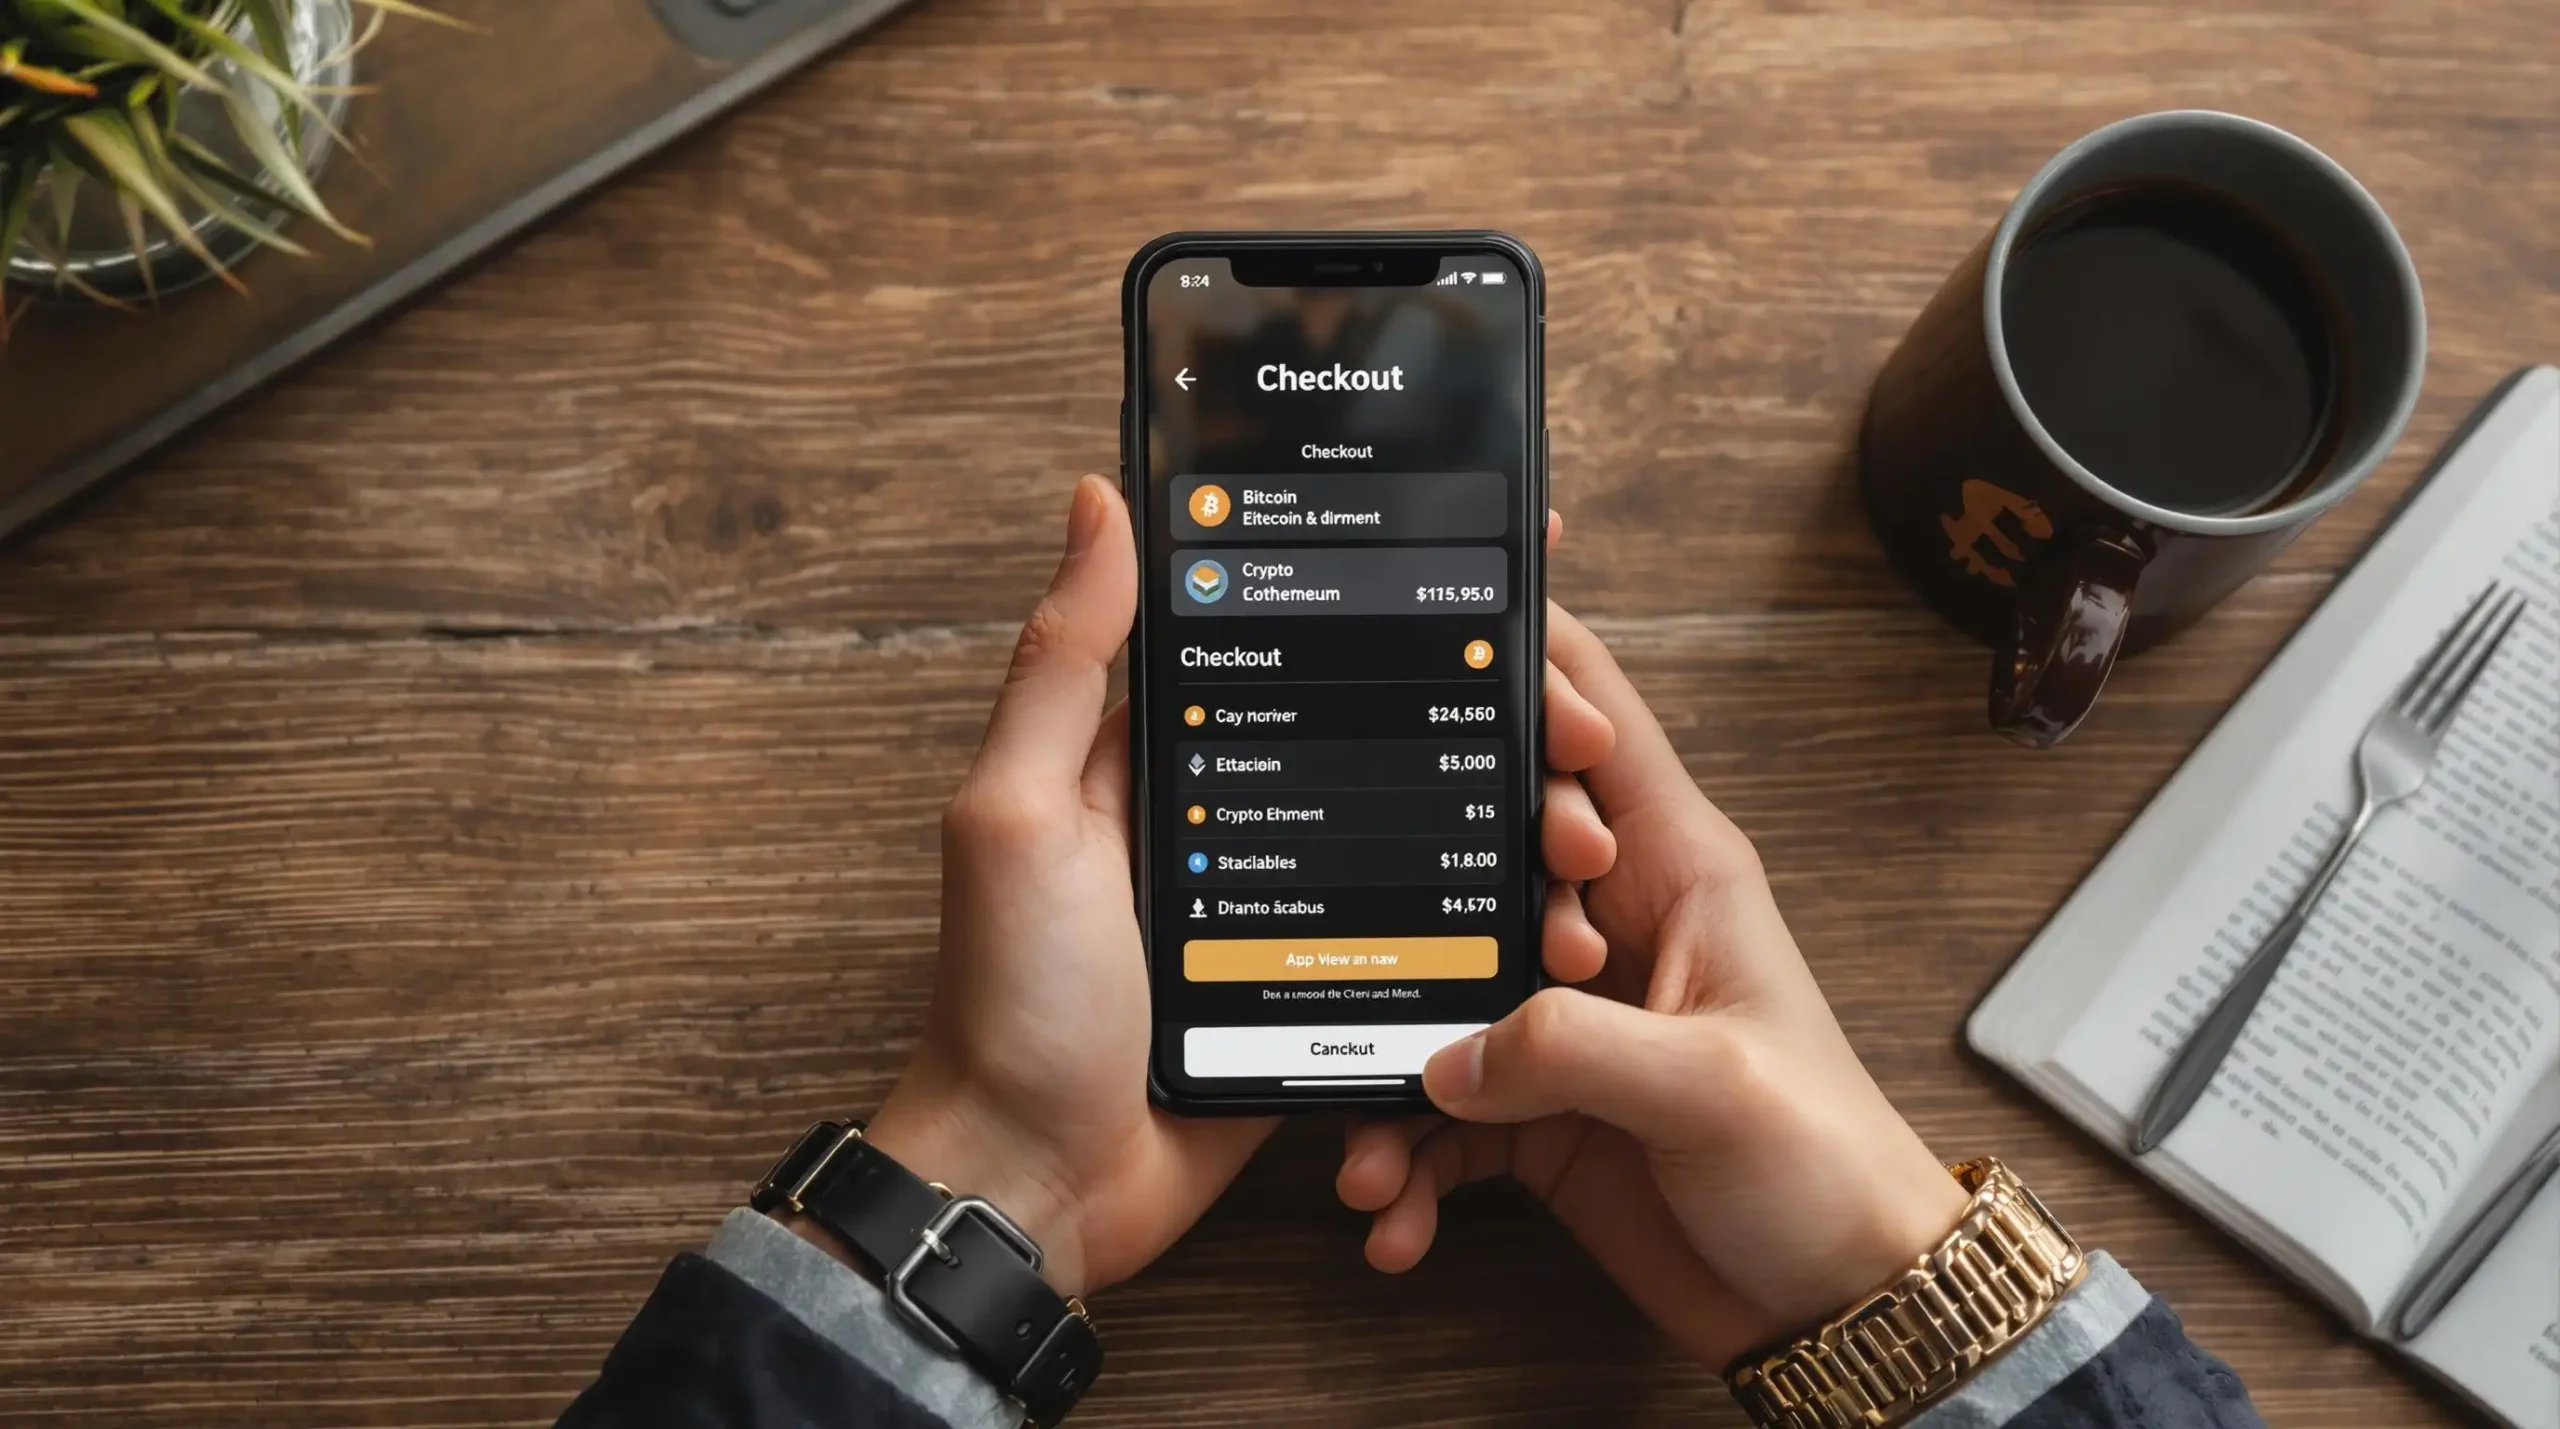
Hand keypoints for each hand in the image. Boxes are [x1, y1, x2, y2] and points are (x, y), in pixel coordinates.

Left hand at [860, 478, 1619, 1297]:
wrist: (1037, 1183)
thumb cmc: (1011, 999)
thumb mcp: (1019, 813)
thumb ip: (1065, 664)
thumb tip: (1100, 499)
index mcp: (1162, 754)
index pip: (1300, 644)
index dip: (1406, 611)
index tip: (1513, 592)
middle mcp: (1233, 815)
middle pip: (1388, 740)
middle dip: (1498, 735)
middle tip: (1581, 747)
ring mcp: (1280, 909)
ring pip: (1421, 843)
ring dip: (1512, 840)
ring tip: (1582, 853)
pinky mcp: (1314, 995)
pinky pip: (1416, 947)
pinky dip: (1486, 940)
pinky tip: (1554, 933)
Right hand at [1335, 606, 1969, 1366]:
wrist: (1839, 1303)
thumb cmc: (1824, 1166)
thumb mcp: (1712, 1086)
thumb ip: (1572, 1047)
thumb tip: (1447, 1054)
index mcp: (1677, 871)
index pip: (1595, 720)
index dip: (1526, 674)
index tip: (1440, 677)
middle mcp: (1610, 927)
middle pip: (1479, 842)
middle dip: (1414, 896)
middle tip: (1419, 978)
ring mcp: (1565, 1015)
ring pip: (1435, 987)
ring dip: (1387, 1065)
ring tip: (1371, 1145)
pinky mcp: (1537, 1104)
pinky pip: (1435, 1110)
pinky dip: (1403, 1160)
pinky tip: (1394, 1213)